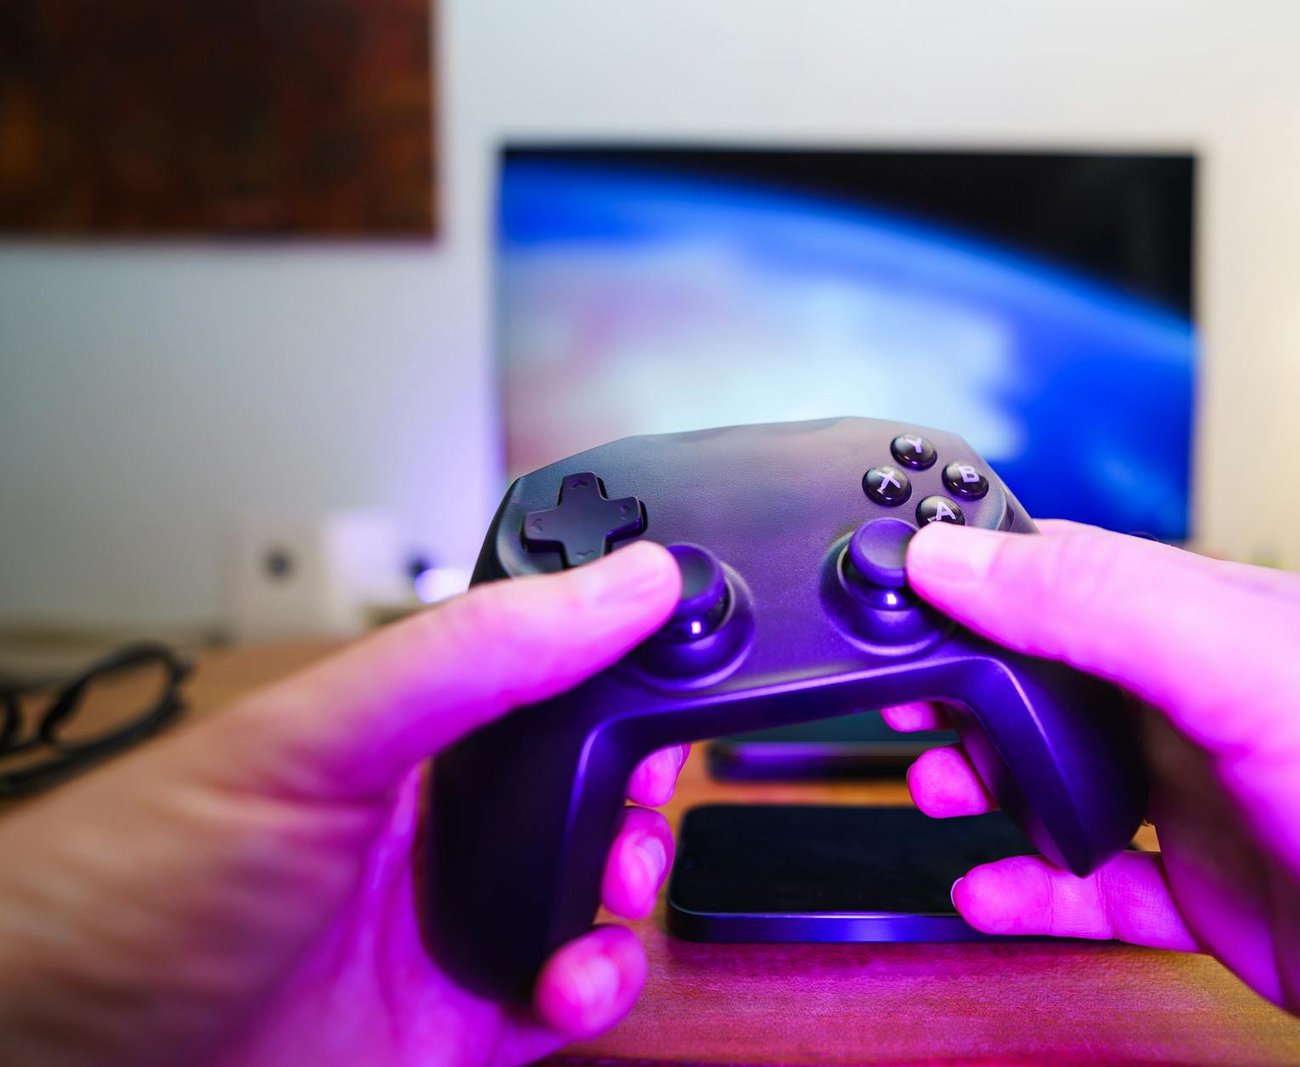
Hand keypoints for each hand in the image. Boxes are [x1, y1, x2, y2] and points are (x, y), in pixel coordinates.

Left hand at [0, 543, 687, 1066]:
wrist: (58, 1051)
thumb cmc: (133, 876)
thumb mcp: (315, 740)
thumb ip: (471, 656)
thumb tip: (619, 583)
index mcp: (400, 724)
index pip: (543, 665)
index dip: (615, 659)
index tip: (677, 654)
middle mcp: (431, 815)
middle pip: (587, 777)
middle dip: (640, 781)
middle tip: (642, 787)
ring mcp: (448, 918)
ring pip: (596, 886)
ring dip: (633, 883)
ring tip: (612, 884)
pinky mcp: (458, 1018)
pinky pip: (573, 993)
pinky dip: (603, 985)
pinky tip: (569, 978)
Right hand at [886, 520, 1299, 1065]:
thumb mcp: (1277, 677)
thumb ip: (1110, 607)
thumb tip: (962, 552)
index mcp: (1235, 624)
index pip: (1074, 572)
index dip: (973, 578)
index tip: (885, 595)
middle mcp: (1228, 708)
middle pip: (1063, 679)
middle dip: (969, 691)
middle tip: (894, 708)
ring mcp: (1237, 810)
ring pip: (1078, 784)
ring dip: (997, 788)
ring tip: (939, 794)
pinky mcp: (1247, 908)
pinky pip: (1113, 890)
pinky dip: (1042, 892)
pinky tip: (996, 896)